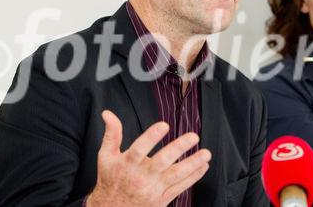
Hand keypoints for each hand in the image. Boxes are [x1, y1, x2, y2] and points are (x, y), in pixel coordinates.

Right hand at [86, 110, 210, 206]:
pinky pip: (180, 187)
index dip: (151, 136)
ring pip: (176, 175)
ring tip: (206, 153)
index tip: (164, 125)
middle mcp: (142, 176)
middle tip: (194, 136)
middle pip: (163, 161)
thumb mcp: (106, 157)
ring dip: (193, 164)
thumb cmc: (110, 180)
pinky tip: (204, 166)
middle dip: (179, 148)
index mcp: (128, 163)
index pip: (140, 148)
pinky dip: (194, 177)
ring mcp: (154, 188)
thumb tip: (108, 113)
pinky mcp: (162, 199)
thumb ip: (111, 134)